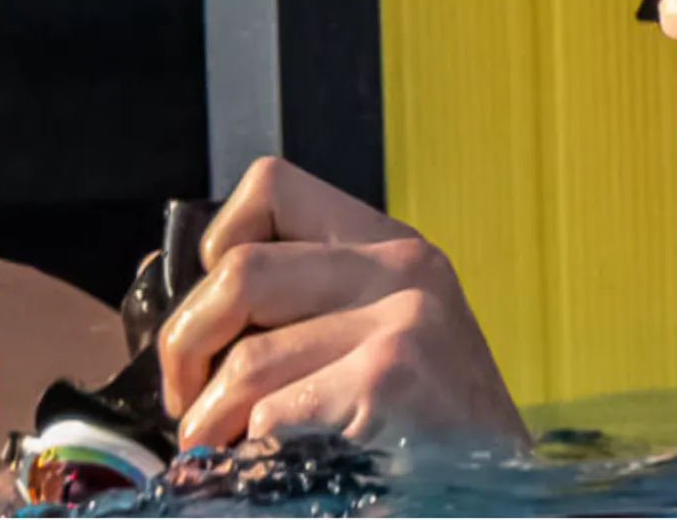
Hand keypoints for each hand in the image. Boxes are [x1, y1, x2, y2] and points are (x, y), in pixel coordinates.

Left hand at [157, 158, 525, 449]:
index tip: (223, 316)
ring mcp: (402, 321)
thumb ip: (308, 308)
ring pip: (246, 362)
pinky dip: (250, 458)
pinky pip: (271, 416)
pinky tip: (278, 475)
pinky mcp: (390, 381)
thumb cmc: (425, 430)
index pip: (273, 187)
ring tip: (226, 455)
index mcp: (391, 246)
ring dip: (210, 427)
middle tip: (189, 406)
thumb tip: (176, 303)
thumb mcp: (385, 336)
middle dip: (186, 348)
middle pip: (240, 271)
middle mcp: (402, 267)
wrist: (500, 496)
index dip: (221, 244)